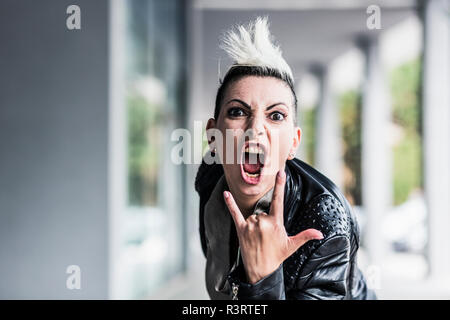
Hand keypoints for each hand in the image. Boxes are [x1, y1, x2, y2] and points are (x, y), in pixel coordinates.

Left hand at [224, 169, 323, 283]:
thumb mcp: (292, 246)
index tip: (281, 172)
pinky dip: (230, 203)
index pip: (279, 200)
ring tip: (258, 238)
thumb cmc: (277, 256)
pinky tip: (226, 193)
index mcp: (275, 223)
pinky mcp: (240, 229)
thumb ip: (305, 236)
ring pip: (253, 216)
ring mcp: (250, 225)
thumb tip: (320, 233)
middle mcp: (262, 222)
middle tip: (266, 237)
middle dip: (265, 222)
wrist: (261, 271)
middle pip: (263, 212)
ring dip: (255, 224)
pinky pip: (234, 213)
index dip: (280, 186)